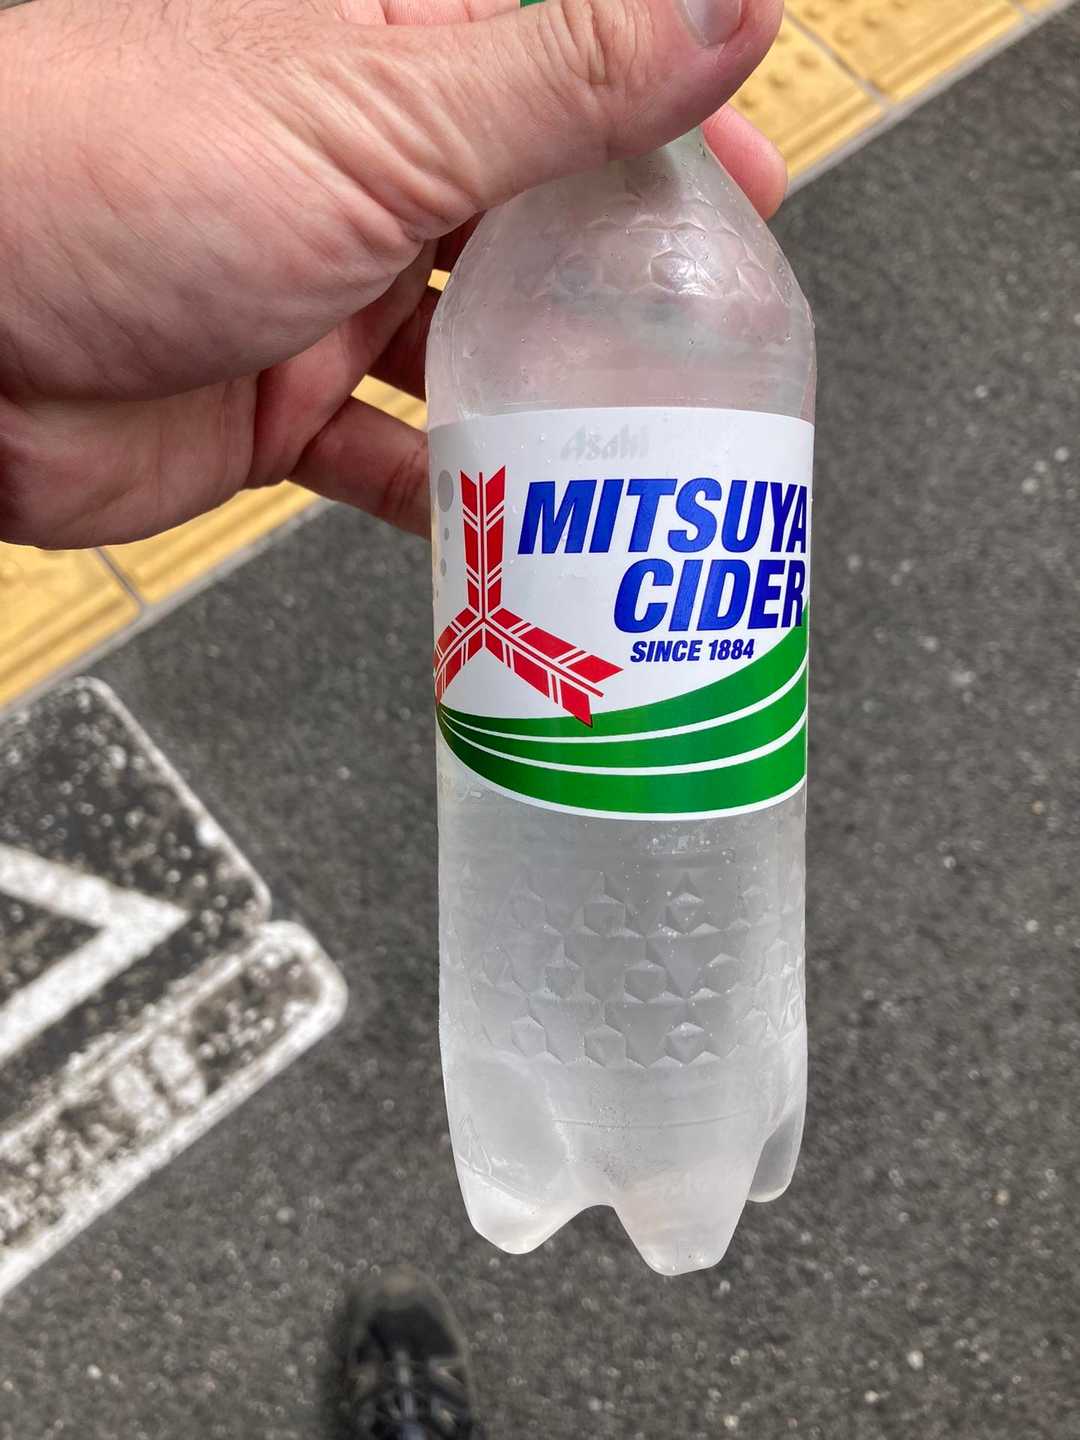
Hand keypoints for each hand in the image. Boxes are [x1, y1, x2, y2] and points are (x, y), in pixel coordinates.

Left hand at [0, 0, 784, 547]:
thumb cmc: (99, 179)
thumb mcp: (373, 118)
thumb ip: (560, 75)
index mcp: (386, 64)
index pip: (568, 78)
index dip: (669, 132)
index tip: (751, 189)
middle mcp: (356, 174)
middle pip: (529, 231)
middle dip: (618, 289)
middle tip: (706, 349)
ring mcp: (316, 294)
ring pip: (468, 355)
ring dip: (542, 406)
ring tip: (630, 451)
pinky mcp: (273, 405)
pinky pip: (388, 459)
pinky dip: (450, 496)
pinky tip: (508, 524)